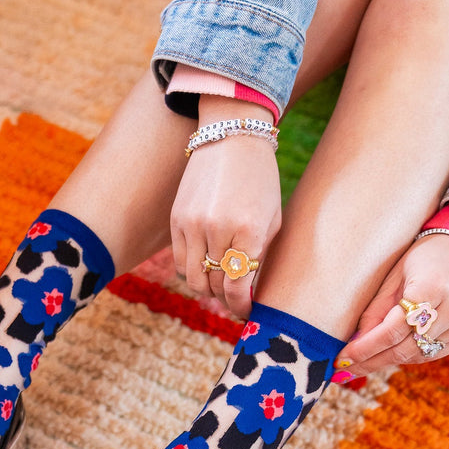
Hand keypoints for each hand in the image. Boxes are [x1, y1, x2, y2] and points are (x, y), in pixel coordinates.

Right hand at [170, 97, 280, 318]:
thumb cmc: (260, 180)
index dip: (241, 306)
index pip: (237, 287)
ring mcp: (192, 224)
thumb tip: (249, 294)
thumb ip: (260, 258)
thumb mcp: (272, 219)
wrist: (231, 136)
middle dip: (225, 298)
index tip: (245, 312)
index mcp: (248, 230)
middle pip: (214, 286)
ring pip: (193, 279)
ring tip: (219, 283)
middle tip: (234, 299)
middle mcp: (217, 229)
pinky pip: (179, 261)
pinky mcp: (176, 219)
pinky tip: (204, 265)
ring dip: (207, 287)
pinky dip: (191, 270)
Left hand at [333, 233, 448, 377]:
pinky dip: (408, 356)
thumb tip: (354, 344)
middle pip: (404, 348)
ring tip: (361, 365)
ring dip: (386, 361)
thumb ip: (375, 312)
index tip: (342, 359)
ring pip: (417, 355)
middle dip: (371, 361)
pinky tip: (388, 355)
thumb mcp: (392, 277)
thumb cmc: (422, 260)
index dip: (365, 348)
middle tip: (345, 370)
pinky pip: (431, 354)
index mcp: (433, 286)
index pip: (393, 330)